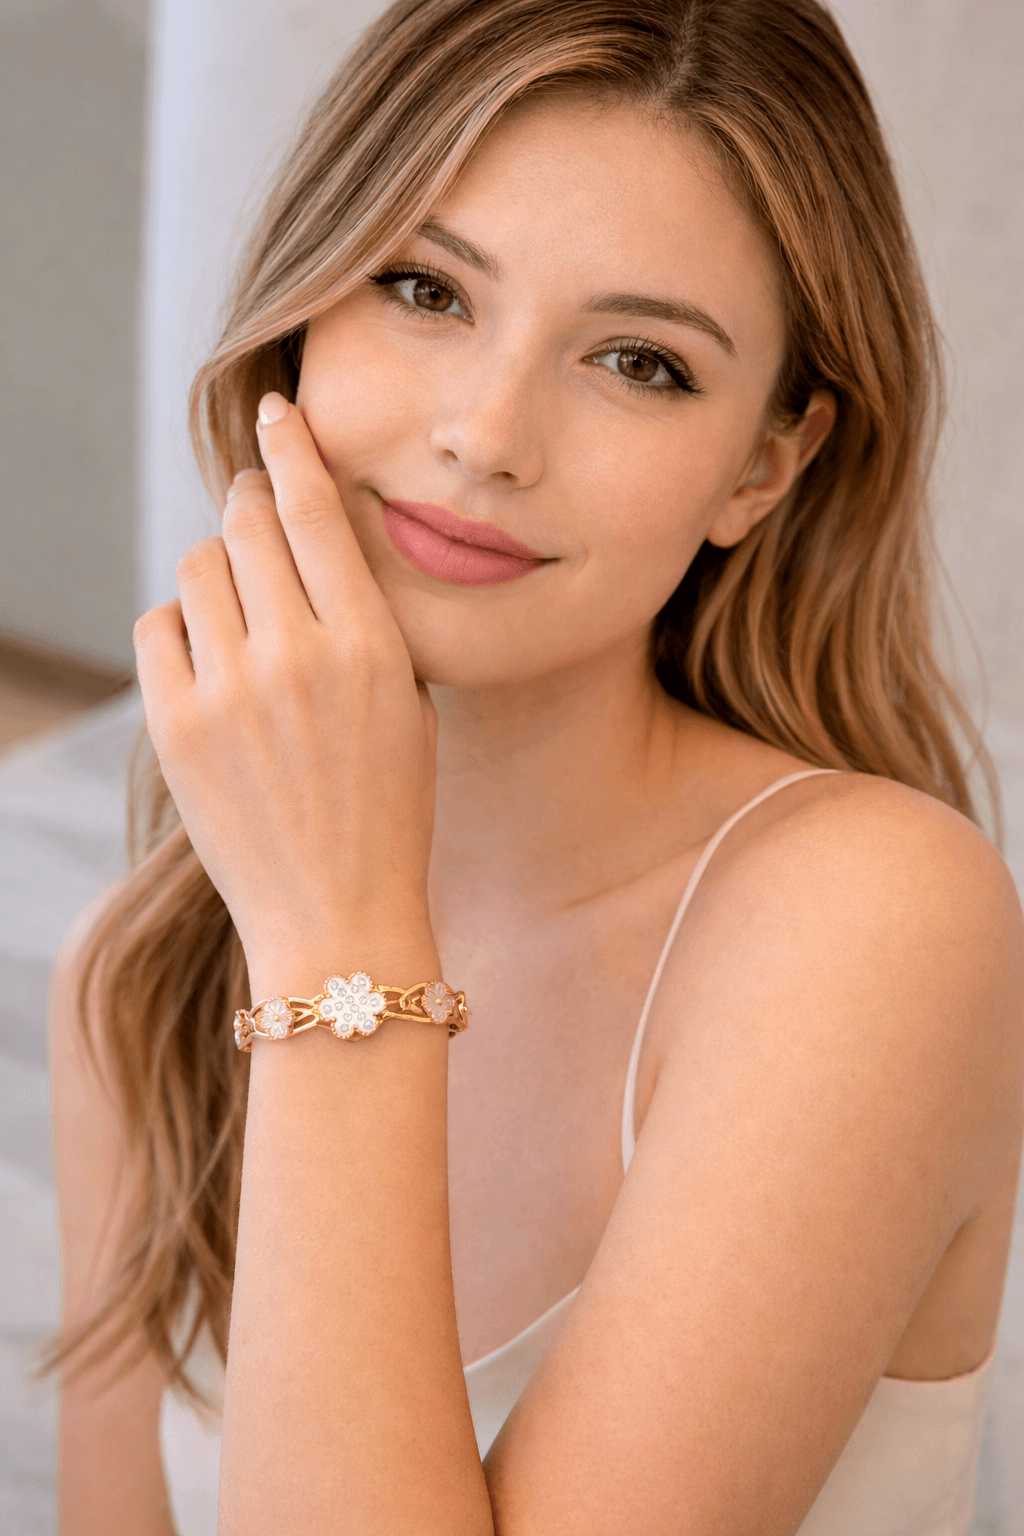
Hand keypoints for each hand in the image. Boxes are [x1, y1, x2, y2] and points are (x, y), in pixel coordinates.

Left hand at [133, 393, 437, 987]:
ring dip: (218, 577)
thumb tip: (301, 539)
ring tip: (244, 624)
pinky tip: (210, 666)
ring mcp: (229, 690)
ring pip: (198, 568)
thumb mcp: (407, 703)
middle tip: (256, 520)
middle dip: (250, 509)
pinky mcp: (176, 725)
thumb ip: (362, 618)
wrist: (337, 913)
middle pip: (246, 523)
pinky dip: (181, 631)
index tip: (276, 411)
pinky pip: (159, 626)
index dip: (291, 447)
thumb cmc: (387, 808)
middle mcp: (297, 654)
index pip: (315, 508)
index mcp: (370, 644)